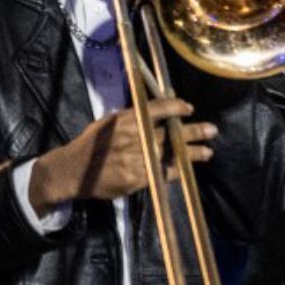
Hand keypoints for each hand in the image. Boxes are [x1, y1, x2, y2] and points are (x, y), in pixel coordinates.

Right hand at [29, 98, 215, 211]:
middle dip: (193, 130)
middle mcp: (134, 137)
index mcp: (125, 120)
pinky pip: (164, 173)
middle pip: (170, 132)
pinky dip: (178, 170)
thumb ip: (129, 118)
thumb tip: (154, 109)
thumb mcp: (107, 123)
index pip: (157, 109)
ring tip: (208, 152)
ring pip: (172, 153)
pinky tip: (188, 169)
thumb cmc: (91, 145)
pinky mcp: (139, 177)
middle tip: (211, 129)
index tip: (189, 108)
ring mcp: (138, 158)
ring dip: (192, 153)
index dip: (176, 107)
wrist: (73, 171)